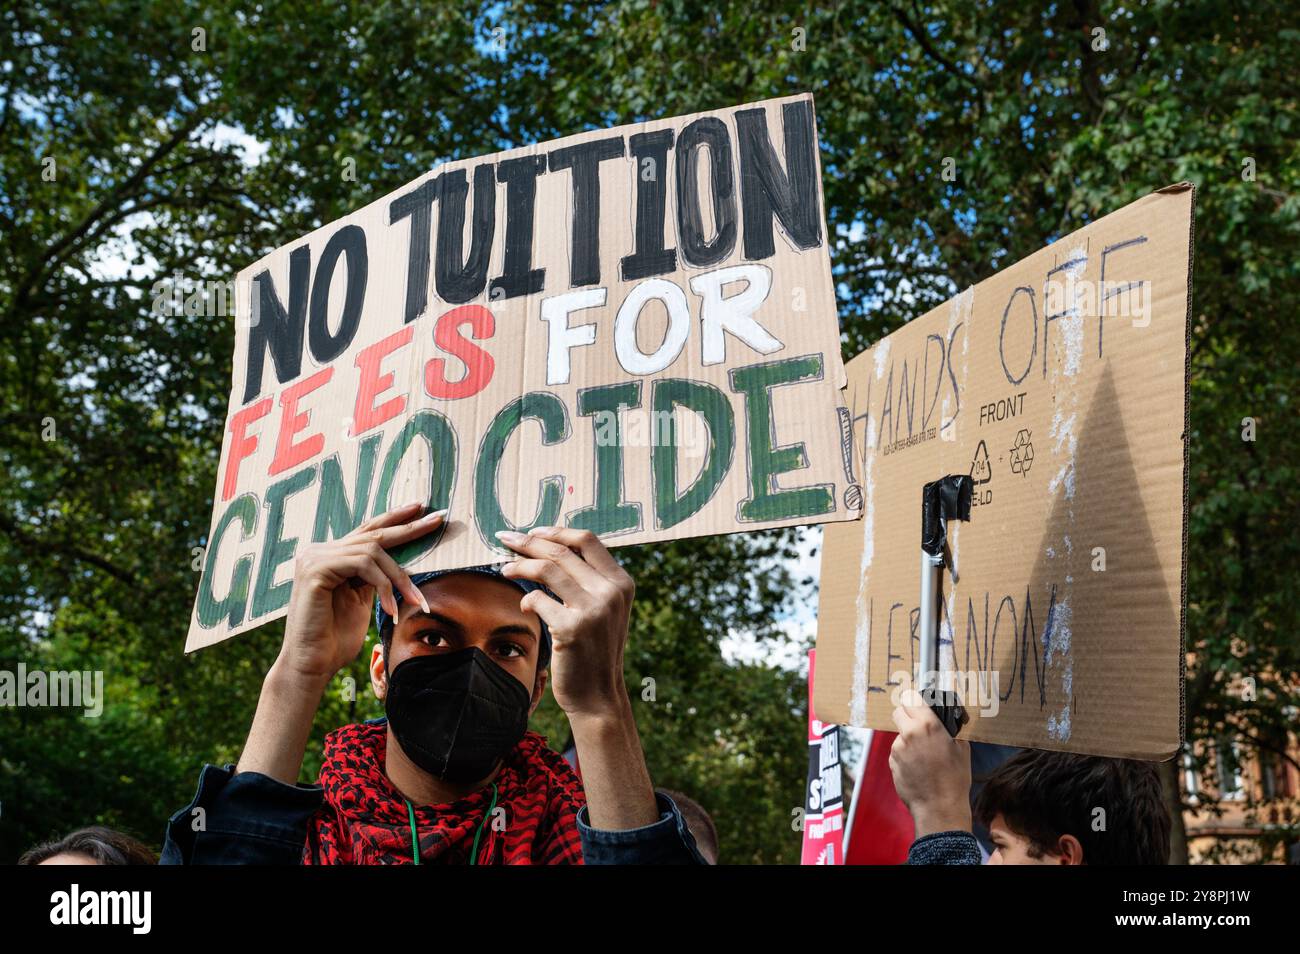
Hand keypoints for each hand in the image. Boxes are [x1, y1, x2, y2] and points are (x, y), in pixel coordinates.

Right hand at [277, 502, 443, 687]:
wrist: (313, 665)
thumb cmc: (336, 639)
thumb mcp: (361, 600)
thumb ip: (373, 578)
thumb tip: (398, 562)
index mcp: (330, 556)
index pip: (367, 530)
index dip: (395, 519)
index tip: (421, 509)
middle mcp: (318, 551)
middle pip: (372, 533)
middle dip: (409, 527)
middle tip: (437, 520)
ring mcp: (314, 557)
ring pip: (373, 551)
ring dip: (400, 578)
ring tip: (416, 602)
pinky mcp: (315, 569)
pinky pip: (363, 565)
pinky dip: (384, 586)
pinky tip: (391, 610)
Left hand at [495, 526, 633, 720]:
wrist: (598, 695)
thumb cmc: (595, 650)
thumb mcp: (605, 610)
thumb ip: (591, 581)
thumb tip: (553, 548)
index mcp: (622, 583)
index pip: (588, 540)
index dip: (557, 531)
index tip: (534, 531)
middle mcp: (610, 592)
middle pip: (562, 551)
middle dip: (529, 542)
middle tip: (507, 539)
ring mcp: (592, 610)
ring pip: (546, 569)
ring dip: (519, 565)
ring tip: (504, 568)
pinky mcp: (571, 628)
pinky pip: (537, 600)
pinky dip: (526, 600)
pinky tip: (524, 606)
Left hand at [889, 701, 972, 836]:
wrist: (940, 807)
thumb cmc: (955, 779)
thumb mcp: (962, 749)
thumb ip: (949, 731)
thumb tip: (945, 723)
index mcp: (928, 725)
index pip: (911, 698)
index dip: (914, 701)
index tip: (918, 706)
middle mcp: (909, 733)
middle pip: (898, 711)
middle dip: (907, 715)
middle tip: (918, 726)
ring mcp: (898, 748)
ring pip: (899, 734)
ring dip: (907, 739)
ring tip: (924, 756)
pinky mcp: (892, 762)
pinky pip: (897, 752)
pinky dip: (905, 755)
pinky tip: (917, 768)